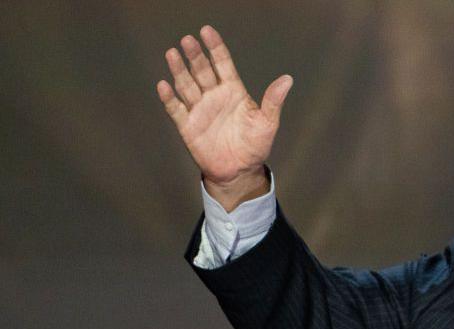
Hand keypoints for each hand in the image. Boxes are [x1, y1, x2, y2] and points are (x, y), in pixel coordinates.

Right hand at [156, 25, 291, 210]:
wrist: (240, 171)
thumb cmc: (255, 146)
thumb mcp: (268, 123)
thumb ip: (273, 101)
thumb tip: (287, 79)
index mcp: (233, 91)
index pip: (222, 64)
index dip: (215, 47)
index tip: (207, 31)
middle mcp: (214, 96)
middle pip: (202, 71)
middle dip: (195, 55)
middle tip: (188, 40)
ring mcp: (200, 110)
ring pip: (187, 85)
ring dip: (179, 70)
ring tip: (173, 54)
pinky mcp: (188, 126)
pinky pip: (176, 109)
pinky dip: (169, 98)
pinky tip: (164, 85)